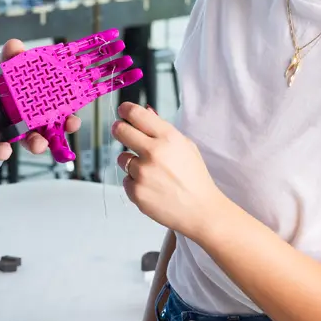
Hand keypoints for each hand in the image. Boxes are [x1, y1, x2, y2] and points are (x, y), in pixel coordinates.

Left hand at [0, 40, 81, 171]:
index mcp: (33, 107)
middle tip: (40, 144)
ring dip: (5, 150)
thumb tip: (16, 46)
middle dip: (38, 143)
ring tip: (3, 152)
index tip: (73, 122)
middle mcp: (19, 124)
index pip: (57, 117)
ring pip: (7, 145)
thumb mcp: (1, 64)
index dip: (68, 120)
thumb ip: (9, 56)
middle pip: (35, 137)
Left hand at [112, 102, 226, 237]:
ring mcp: (143, 173)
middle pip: (121, 131)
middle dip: (119, 129)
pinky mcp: (136, 191)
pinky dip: (135, 183)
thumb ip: (162, 128)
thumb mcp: (185, 146)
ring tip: (150, 172)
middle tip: (121, 131)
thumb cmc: (194, 178)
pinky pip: (126, 180)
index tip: (123, 111)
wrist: (200, 210)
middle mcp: (154, 152)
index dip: (126, 110)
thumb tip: (145, 110)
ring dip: (130, 162)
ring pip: (122, 158)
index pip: (137, 114)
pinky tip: (152, 187)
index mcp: (168, 138)